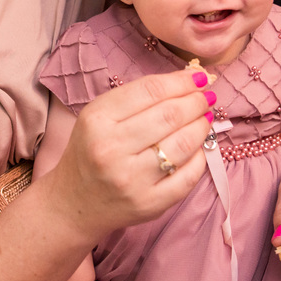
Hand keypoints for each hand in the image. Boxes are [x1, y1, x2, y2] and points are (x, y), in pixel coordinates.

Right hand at [45, 68, 213, 239]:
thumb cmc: (90, 150)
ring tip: (204, 118)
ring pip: (183, 145)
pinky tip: (198, 147)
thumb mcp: (98, 115)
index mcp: (97, 120)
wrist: (74, 200)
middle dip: (196, 102)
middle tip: (206, 97)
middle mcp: (112, 149)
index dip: (181, 81)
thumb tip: (186, 81)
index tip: (198, 77)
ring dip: (201, 126)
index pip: (149, 91)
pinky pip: (187, 177)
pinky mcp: (148, 204)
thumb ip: (136, 97)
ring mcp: (131, 179)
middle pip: (169, 115)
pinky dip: (200, 158)